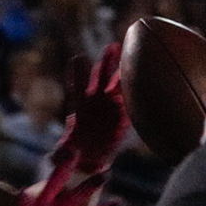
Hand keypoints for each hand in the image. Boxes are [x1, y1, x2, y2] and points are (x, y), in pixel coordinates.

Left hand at [51, 44, 129, 174]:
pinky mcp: (123, 117)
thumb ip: (62, 155)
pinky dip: (138, 94)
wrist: (88, 159)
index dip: (78, 72)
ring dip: (125, 74)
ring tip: (136, 59)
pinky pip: (132, 104)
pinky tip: (147, 82)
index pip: (78, 85)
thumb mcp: (63, 156)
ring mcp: (111, 107)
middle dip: (107, 62)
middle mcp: (96, 101)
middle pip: (101, 78)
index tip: (79, 58)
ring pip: (119, 87)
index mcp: (79, 105)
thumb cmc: (72, 153)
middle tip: (112, 46)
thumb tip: (59, 158)